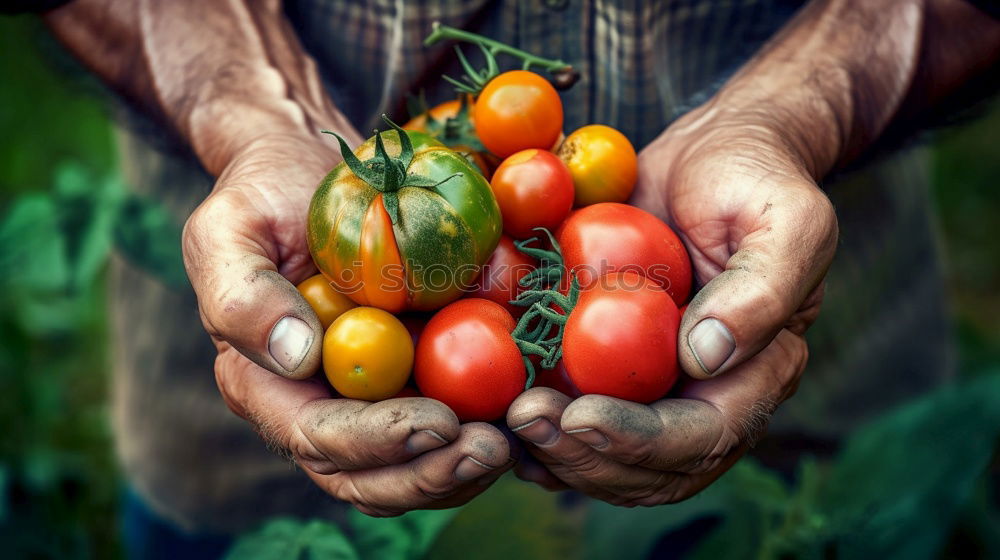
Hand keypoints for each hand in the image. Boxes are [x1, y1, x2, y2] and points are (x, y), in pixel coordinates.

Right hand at [183, 131, 513, 515]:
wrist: (312, 170)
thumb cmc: (263, 194)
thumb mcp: (230, 229)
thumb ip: (244, 295)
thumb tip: (297, 357)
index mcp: (268, 387)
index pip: (320, 439)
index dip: (378, 442)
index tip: (438, 421)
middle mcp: (322, 406)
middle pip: (373, 476)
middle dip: (433, 473)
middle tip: (492, 448)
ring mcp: (374, 396)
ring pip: (418, 465)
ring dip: (468, 465)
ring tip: (519, 436)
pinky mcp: (419, 373)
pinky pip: (456, 418)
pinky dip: (491, 421)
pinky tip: (531, 404)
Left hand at [507, 102, 837, 504]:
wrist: (710, 157)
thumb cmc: (755, 181)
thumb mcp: (786, 220)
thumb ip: (761, 291)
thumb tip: (705, 358)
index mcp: (755, 375)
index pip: (701, 438)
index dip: (639, 440)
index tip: (580, 416)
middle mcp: (703, 396)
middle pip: (648, 469)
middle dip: (583, 457)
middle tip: (524, 420)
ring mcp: (654, 387)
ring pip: (605, 460)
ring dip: (552, 453)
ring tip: (502, 424)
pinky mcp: (610, 367)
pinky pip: (575, 418)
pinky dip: (537, 430)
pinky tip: (495, 417)